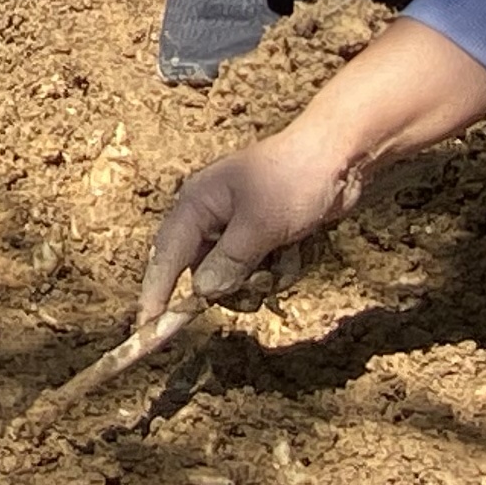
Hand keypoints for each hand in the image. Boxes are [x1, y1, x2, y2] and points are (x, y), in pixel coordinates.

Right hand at [135, 128, 357, 326]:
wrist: (339, 158)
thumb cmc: (293, 182)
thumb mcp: (259, 225)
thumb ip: (227, 263)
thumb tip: (202, 294)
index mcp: (197, 204)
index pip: (166, 256)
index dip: (156, 292)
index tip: (146, 326)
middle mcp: (211, 216)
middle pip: (203, 274)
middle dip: (232, 285)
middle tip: (258, 280)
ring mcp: (238, 228)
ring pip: (234, 278)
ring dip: (262, 278)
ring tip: (286, 256)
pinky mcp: (263, 237)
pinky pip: (259, 271)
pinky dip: (278, 270)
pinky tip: (298, 249)